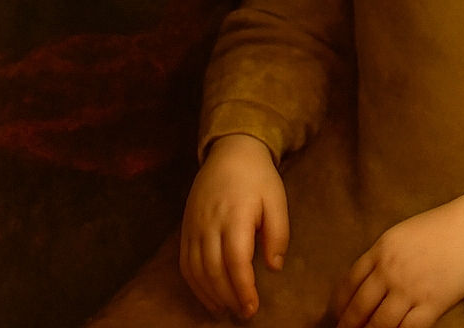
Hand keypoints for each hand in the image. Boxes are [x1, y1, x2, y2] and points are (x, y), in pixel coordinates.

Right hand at [179, 133, 289, 319]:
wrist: (230, 152)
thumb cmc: (258, 178)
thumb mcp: (277, 199)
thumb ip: (278, 233)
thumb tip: (274, 267)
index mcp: (236, 216)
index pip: (236, 261)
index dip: (243, 288)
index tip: (252, 307)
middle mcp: (210, 224)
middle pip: (214, 270)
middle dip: (228, 297)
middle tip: (243, 313)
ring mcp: (194, 227)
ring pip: (196, 270)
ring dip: (210, 295)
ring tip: (226, 310)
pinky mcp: (186, 228)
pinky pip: (185, 263)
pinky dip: (195, 284)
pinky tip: (208, 295)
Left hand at [333, 187, 463, 327]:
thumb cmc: (440, 228)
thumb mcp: (403, 234)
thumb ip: (384, 256)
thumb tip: (366, 284)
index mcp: (382, 249)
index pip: (349, 283)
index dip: (339, 306)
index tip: (336, 317)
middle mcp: (391, 269)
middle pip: (359, 308)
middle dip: (349, 327)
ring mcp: (410, 288)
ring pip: (379, 325)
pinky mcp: (432, 304)